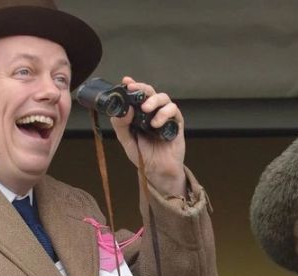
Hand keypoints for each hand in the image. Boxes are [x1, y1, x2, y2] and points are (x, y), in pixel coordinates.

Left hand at [111, 76, 185, 196]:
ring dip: (154, 100)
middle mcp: (153, 112)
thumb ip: (120, 125)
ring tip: (145, 109)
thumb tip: (124, 109)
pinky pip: (174, 111)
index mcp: (140, 114)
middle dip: (142, 88)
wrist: (158, 171)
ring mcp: (166, 117)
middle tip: (133, 89)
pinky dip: (164, 114)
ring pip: (164, 98)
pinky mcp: (176, 124)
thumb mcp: (126, 140)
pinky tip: (156, 123)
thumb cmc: (143, 155)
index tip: (126, 81)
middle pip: (150, 92)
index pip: (137, 95)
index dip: (132, 85)